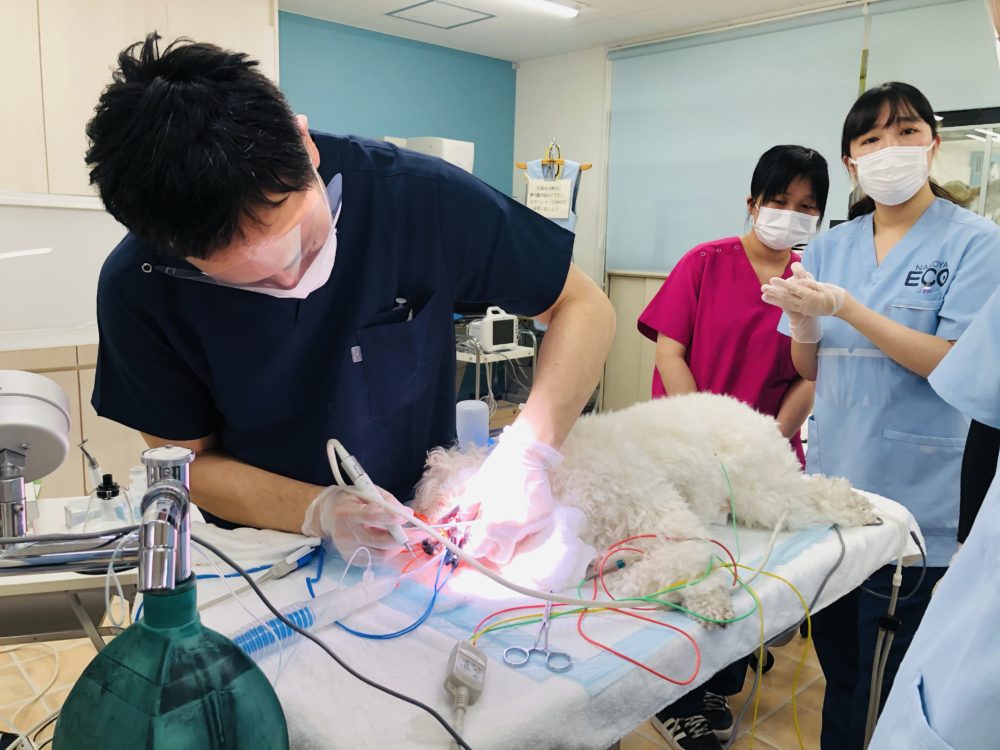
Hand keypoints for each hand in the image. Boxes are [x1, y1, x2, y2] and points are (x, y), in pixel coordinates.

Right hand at [302, 485, 412, 563]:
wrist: (327, 515)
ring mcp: (348, 549)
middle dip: (404, 537)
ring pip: (382, 554)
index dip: (390, 517)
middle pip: (380, 541)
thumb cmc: (351, 500)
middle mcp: (346, 533)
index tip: (407, 517)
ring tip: (407, 536)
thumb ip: (386, 500)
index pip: (370, 516)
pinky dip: (389, 551)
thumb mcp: (366, 491)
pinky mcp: (352, 559)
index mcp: (347, 512)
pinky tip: (391, 542)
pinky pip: (377, 559)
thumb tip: (407, 513)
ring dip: (399, 546)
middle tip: (421, 533)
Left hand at [458, 421, 562, 564]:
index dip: (475, 549)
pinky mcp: (545, 519)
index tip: (474, 544)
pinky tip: (522, 510)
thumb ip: (467, 513)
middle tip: (490, 535)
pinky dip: (525, 526)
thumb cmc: (497, 471)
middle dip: (494, 548)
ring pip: (519, 544)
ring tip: (508, 516)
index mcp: (493, 526)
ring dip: (511, 536)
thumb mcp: (476, 491)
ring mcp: (533, 526)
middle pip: (502, 555)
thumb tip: (460, 527)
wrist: (526, 454)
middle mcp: (514, 531)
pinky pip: (532, 532)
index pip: (480, 552)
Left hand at [761, 262, 846, 317]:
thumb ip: (808, 282)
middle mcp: (804, 304)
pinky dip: (779, 303)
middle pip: (786, 297)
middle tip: (763, 287)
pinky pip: (788, 307)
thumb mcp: (822, 286)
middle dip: (774, 292)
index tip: (772, 280)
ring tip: (763, 295)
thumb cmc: (831, 293)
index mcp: (810, 296)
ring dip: (774, 299)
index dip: (782, 284)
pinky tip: (771, 299)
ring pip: (786, 303)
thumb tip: (797, 276)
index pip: (794, 289)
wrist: (839, 307)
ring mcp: (803, 308)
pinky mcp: (802, 311)